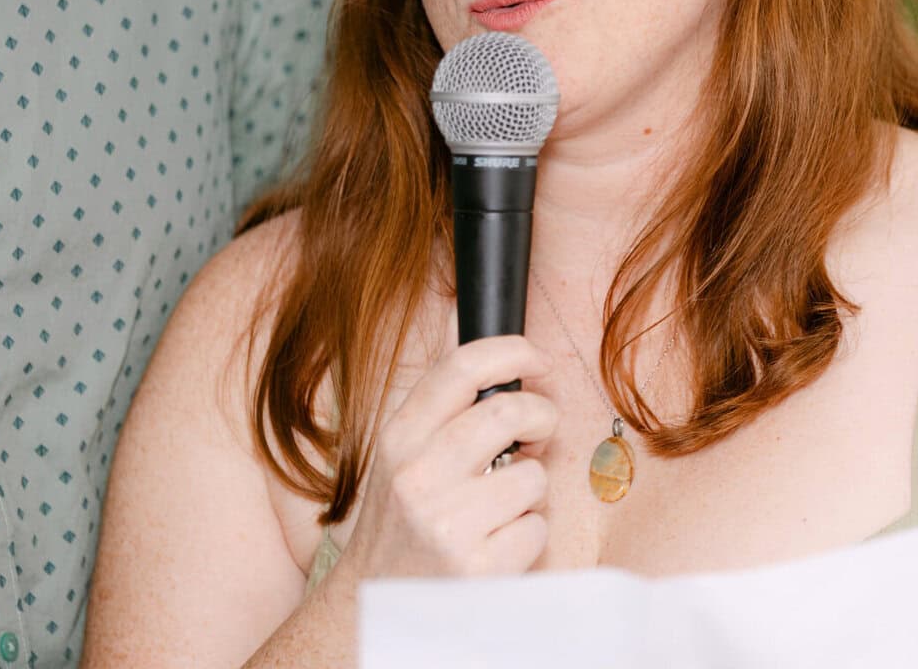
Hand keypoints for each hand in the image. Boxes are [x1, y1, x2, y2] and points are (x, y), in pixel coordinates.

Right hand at [334, 335, 556, 580]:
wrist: (376, 604)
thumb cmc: (400, 520)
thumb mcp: (401, 452)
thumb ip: (438, 395)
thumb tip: (459, 314)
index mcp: (399, 438)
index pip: (461, 367)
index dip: (512, 351)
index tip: (536, 360)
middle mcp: (417, 477)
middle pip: (508, 412)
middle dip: (541, 415)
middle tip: (540, 431)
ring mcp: (447, 525)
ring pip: (532, 476)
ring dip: (531, 487)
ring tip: (503, 502)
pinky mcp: (478, 568)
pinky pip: (537, 527)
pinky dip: (529, 533)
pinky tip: (499, 541)